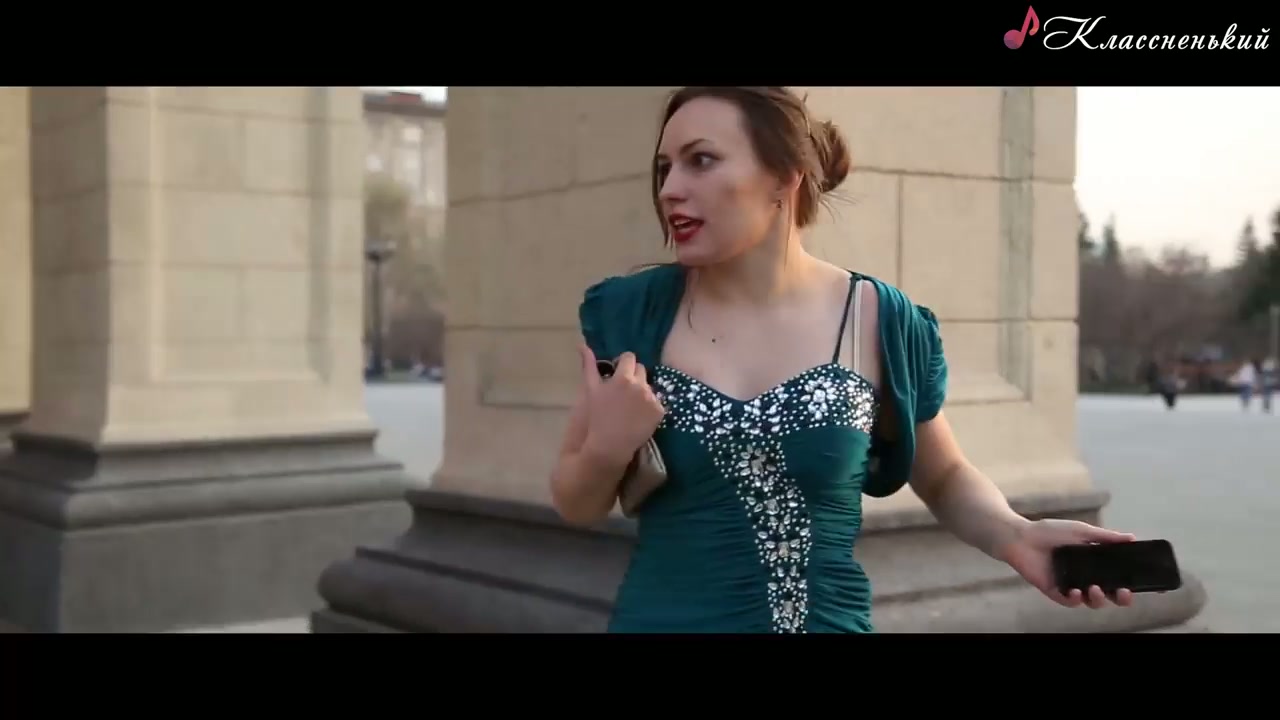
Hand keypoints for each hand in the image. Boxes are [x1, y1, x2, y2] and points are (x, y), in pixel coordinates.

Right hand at [578, 345, 665, 467]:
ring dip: (642, 390)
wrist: (610, 444)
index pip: (629, 357)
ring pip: (649, 385)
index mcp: (624, 377)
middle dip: (633, 376)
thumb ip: (589, 365)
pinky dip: (649, 406)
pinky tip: (639, 415)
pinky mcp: (660, 411)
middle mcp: (641, 385)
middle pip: (641, 369)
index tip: (617, 373)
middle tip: (623, 391)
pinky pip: (657, 401)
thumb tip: (582, 345)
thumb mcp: (591, 389)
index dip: (623, 364)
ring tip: (631, 406)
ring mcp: (652, 398)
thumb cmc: (597, 416)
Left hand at [998, 518, 1137, 608]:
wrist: (1020, 536)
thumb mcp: (1081, 531)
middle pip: (1110, 594)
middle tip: (1124, 592)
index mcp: (1094, 563)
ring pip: (1092, 601)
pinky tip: (1076, 591)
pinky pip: (1069, 601)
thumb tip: (1132, 537)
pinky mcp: (1055, 591)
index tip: (1153, 587)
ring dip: (1099, 599)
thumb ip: (1106, 537)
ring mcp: (1071, 585)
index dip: (1134, 583)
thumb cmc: (1049, 531)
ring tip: (1096, 588)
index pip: (1119, 576)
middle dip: (1121, 598)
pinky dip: (1075, 599)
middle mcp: (1085, 576)